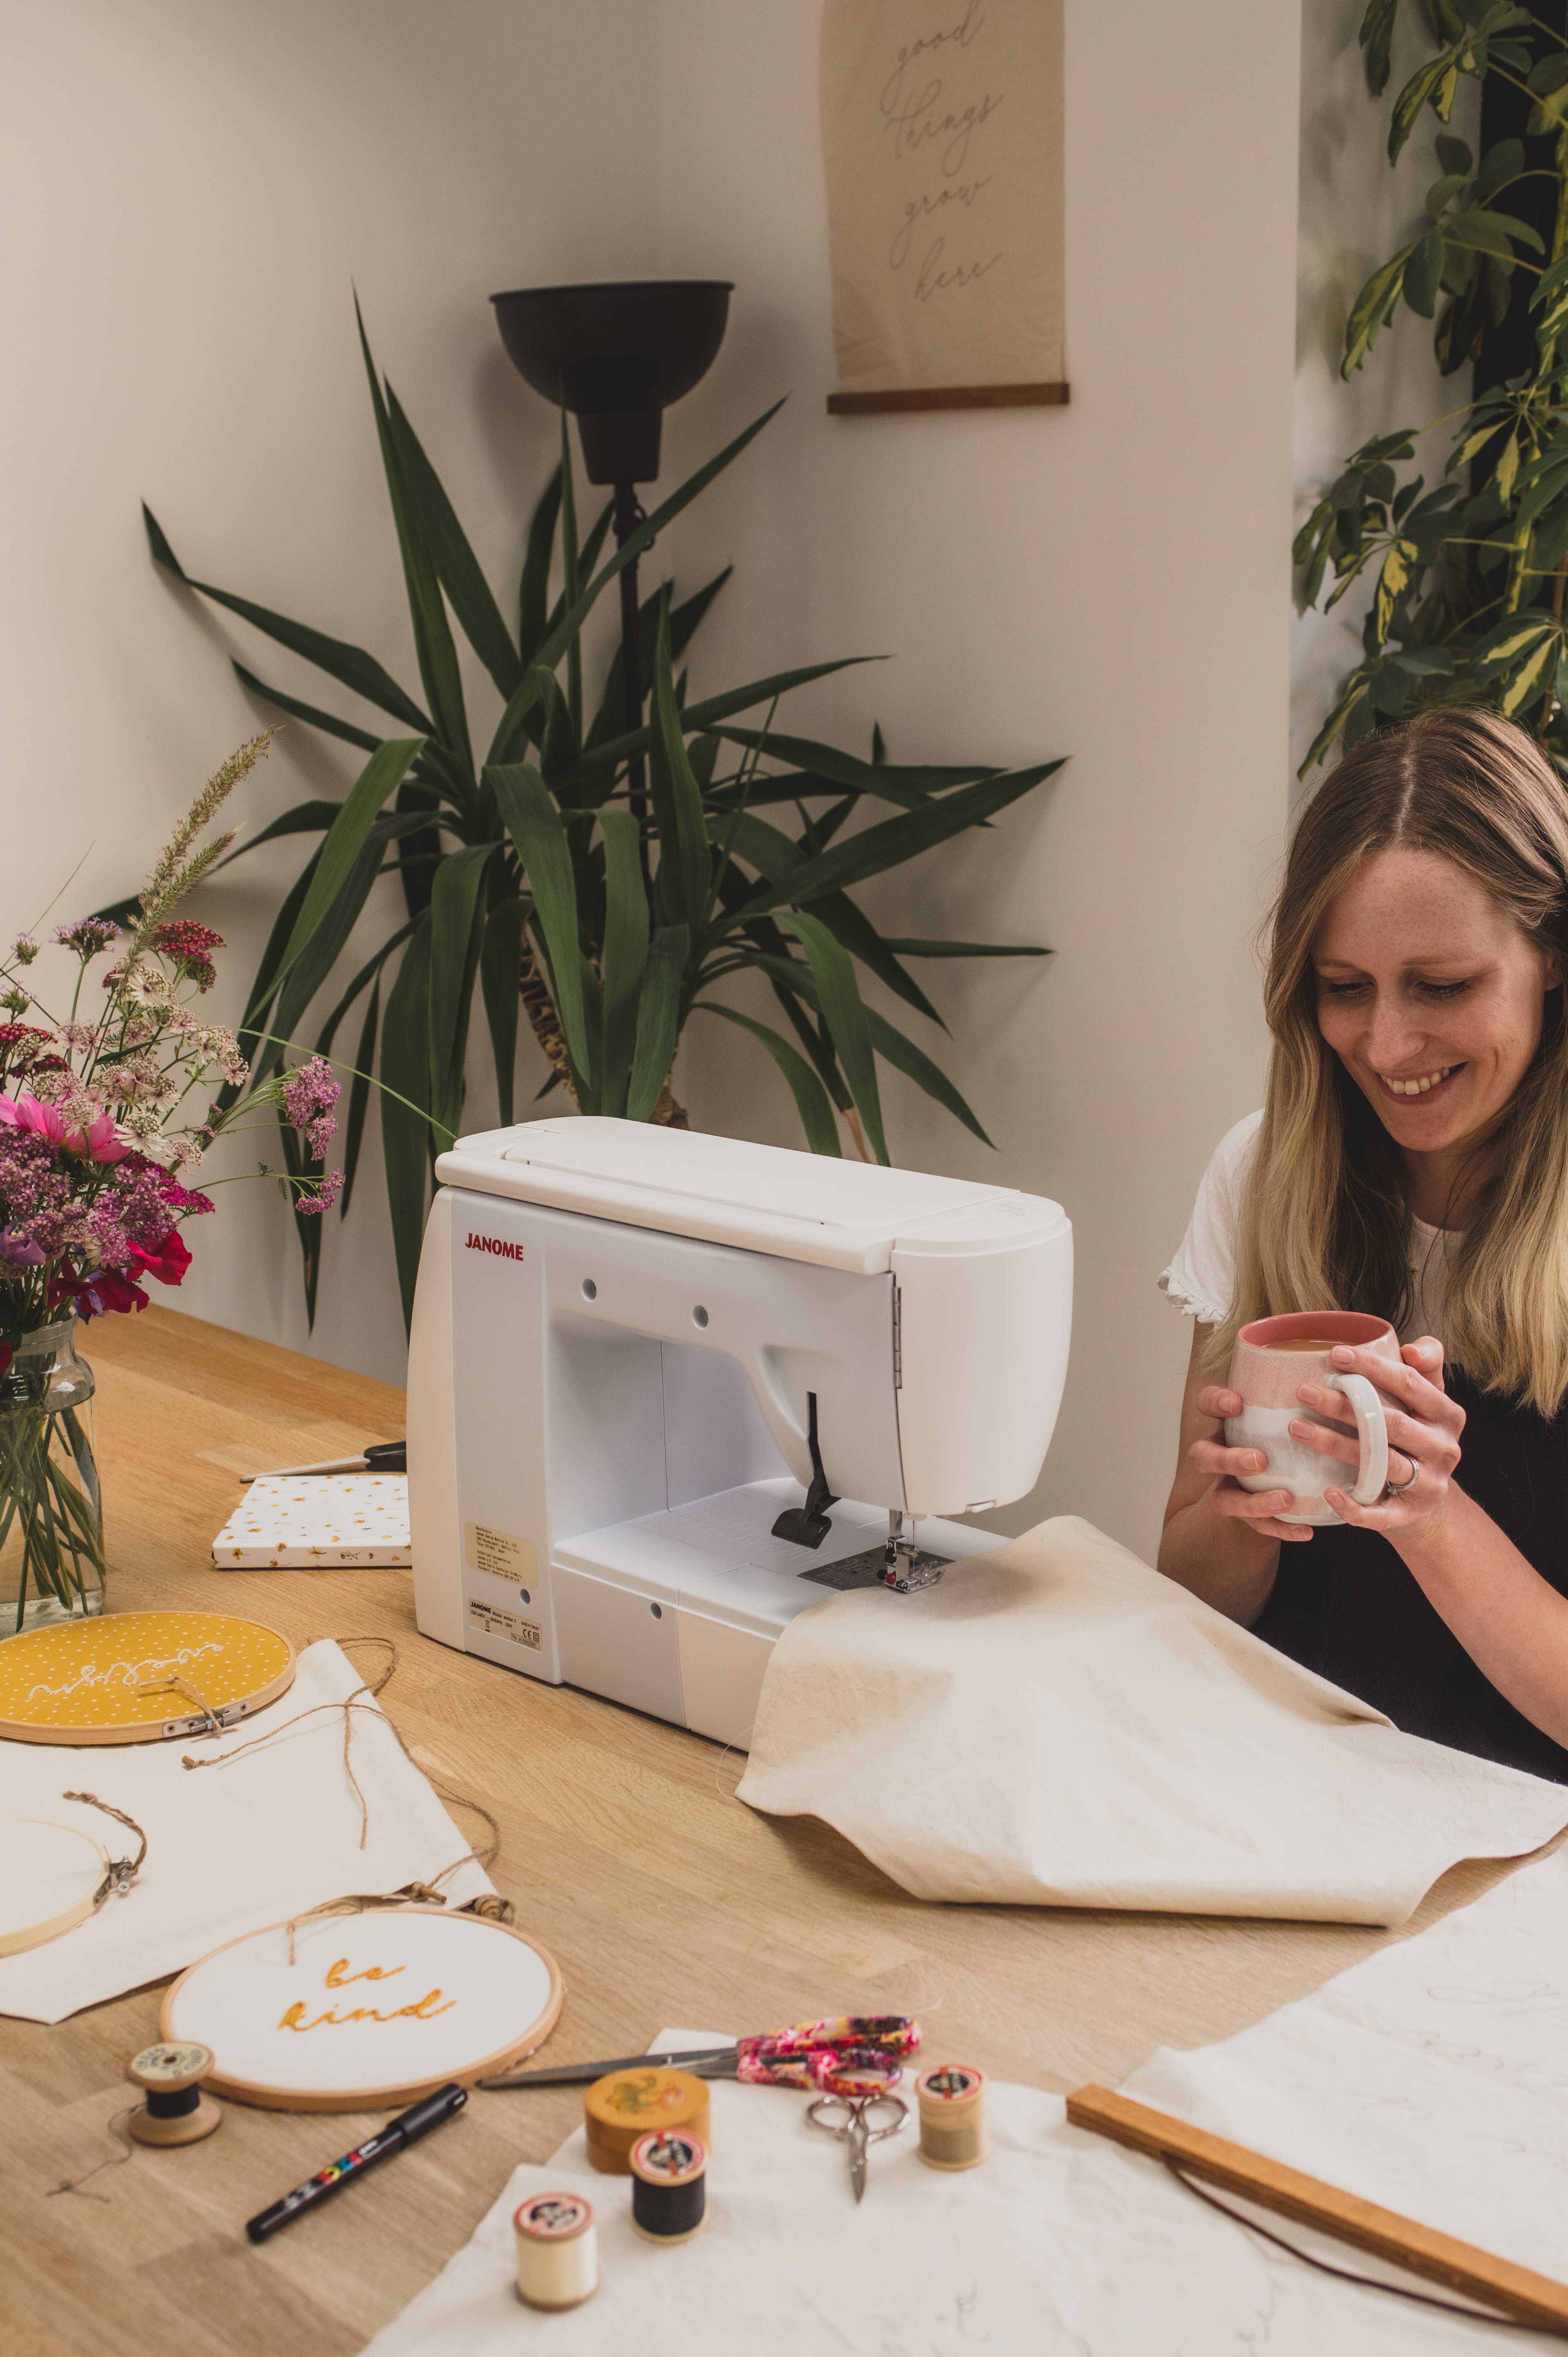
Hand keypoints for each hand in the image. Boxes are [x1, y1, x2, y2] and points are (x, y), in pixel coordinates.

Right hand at [1187, 1385, 1314, 1543]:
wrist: (1295, 1472)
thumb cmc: (1303, 1425)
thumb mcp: (1304, 1398)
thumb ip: (1319, 1377)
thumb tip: (1357, 1343)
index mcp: (1229, 1420)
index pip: (1206, 1404)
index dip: (1215, 1402)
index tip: (1236, 1402)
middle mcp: (1223, 1452)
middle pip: (1201, 1455)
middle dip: (1226, 1458)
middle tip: (1257, 1459)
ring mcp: (1232, 1486)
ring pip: (1223, 1499)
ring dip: (1251, 1501)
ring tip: (1284, 1498)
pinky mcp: (1251, 1516)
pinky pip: (1259, 1529)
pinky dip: (1281, 1529)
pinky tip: (1306, 1530)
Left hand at [1287, 1336, 1462, 1543]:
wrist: (1431, 1505)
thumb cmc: (1418, 1438)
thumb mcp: (1430, 1401)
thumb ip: (1424, 1368)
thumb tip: (1409, 1347)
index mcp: (1447, 1415)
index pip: (1410, 1383)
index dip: (1373, 1367)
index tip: (1335, 1354)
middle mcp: (1443, 1449)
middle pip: (1389, 1423)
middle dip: (1344, 1406)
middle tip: (1303, 1392)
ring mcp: (1428, 1484)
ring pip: (1379, 1463)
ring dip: (1335, 1445)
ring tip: (1296, 1428)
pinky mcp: (1409, 1515)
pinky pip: (1379, 1514)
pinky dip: (1353, 1506)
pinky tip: (1327, 1492)